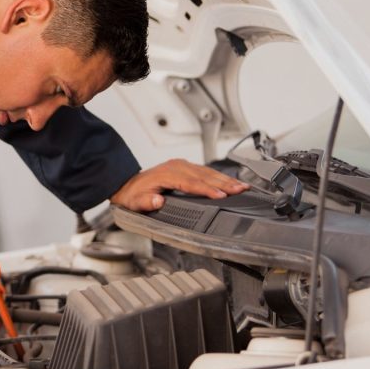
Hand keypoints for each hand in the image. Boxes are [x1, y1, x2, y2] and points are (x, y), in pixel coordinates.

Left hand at [110, 158, 248, 211]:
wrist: (127, 185)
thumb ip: (146, 203)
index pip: (191, 183)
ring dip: (225, 179)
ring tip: (241, 186)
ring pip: (207, 172)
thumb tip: (158, 201)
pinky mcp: (185, 167)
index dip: (207, 189)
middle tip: (240, 189)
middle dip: (224, 183)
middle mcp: (176, 167)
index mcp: (166, 174)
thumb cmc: (133, 195)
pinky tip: (230, 182)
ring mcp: (181, 166)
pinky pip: (205, 171)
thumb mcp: (135, 202)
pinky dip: (219, 177)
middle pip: (204, 175)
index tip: (221, 195)